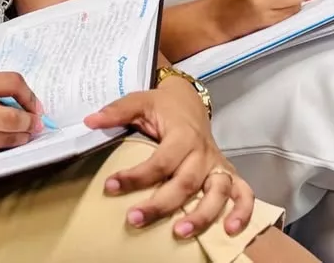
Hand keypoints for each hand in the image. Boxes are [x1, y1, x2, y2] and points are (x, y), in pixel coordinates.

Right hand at [0, 73, 44, 173]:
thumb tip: (26, 106)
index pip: (11, 81)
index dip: (30, 96)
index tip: (36, 107)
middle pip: (12, 116)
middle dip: (30, 123)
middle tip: (36, 126)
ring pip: (5, 137)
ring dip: (20, 139)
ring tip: (23, 136)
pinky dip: (1, 149)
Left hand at [86, 76, 254, 238]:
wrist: (189, 101)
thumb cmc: (162, 106)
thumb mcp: (139, 100)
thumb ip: (116, 111)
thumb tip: (90, 121)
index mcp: (182, 134)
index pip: (160, 161)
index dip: (136, 176)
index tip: (111, 186)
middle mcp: (203, 152)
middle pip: (185, 182)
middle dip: (161, 204)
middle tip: (135, 219)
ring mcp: (218, 164)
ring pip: (217, 193)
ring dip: (202, 215)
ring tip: (180, 234)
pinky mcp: (228, 173)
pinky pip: (244, 193)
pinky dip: (243, 211)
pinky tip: (231, 230)